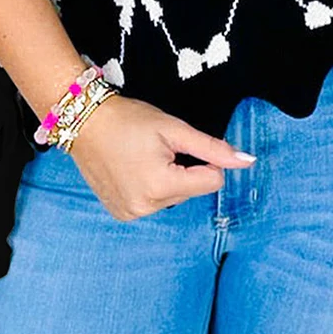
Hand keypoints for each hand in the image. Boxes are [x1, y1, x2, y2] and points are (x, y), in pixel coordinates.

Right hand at [66, 91, 255, 220]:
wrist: (84, 122)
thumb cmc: (129, 120)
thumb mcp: (175, 129)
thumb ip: (213, 148)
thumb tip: (248, 161)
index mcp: (162, 186)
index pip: (211, 181)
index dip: (203, 159)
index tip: (178, 145)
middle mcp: (146, 208)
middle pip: (191, 191)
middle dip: (182, 169)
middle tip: (155, 148)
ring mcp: (131, 214)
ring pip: (173, 198)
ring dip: (166, 179)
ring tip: (142, 157)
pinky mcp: (121, 214)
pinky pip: (152, 203)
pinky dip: (150, 188)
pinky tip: (133, 169)